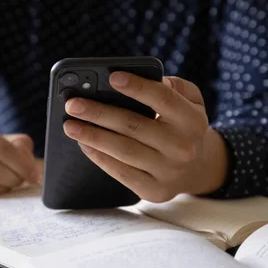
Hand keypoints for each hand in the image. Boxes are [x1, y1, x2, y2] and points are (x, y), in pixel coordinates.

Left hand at [63, 73, 228, 202]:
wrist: (197, 167)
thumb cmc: (182, 123)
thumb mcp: (189, 100)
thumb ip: (170, 85)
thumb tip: (135, 80)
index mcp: (193, 120)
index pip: (163, 99)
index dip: (137, 87)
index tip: (112, 77)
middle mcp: (183, 148)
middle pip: (134, 126)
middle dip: (99, 113)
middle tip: (73, 104)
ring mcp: (168, 172)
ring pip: (123, 151)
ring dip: (92, 136)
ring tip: (70, 125)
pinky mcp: (154, 190)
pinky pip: (121, 173)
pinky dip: (99, 157)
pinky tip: (84, 144)